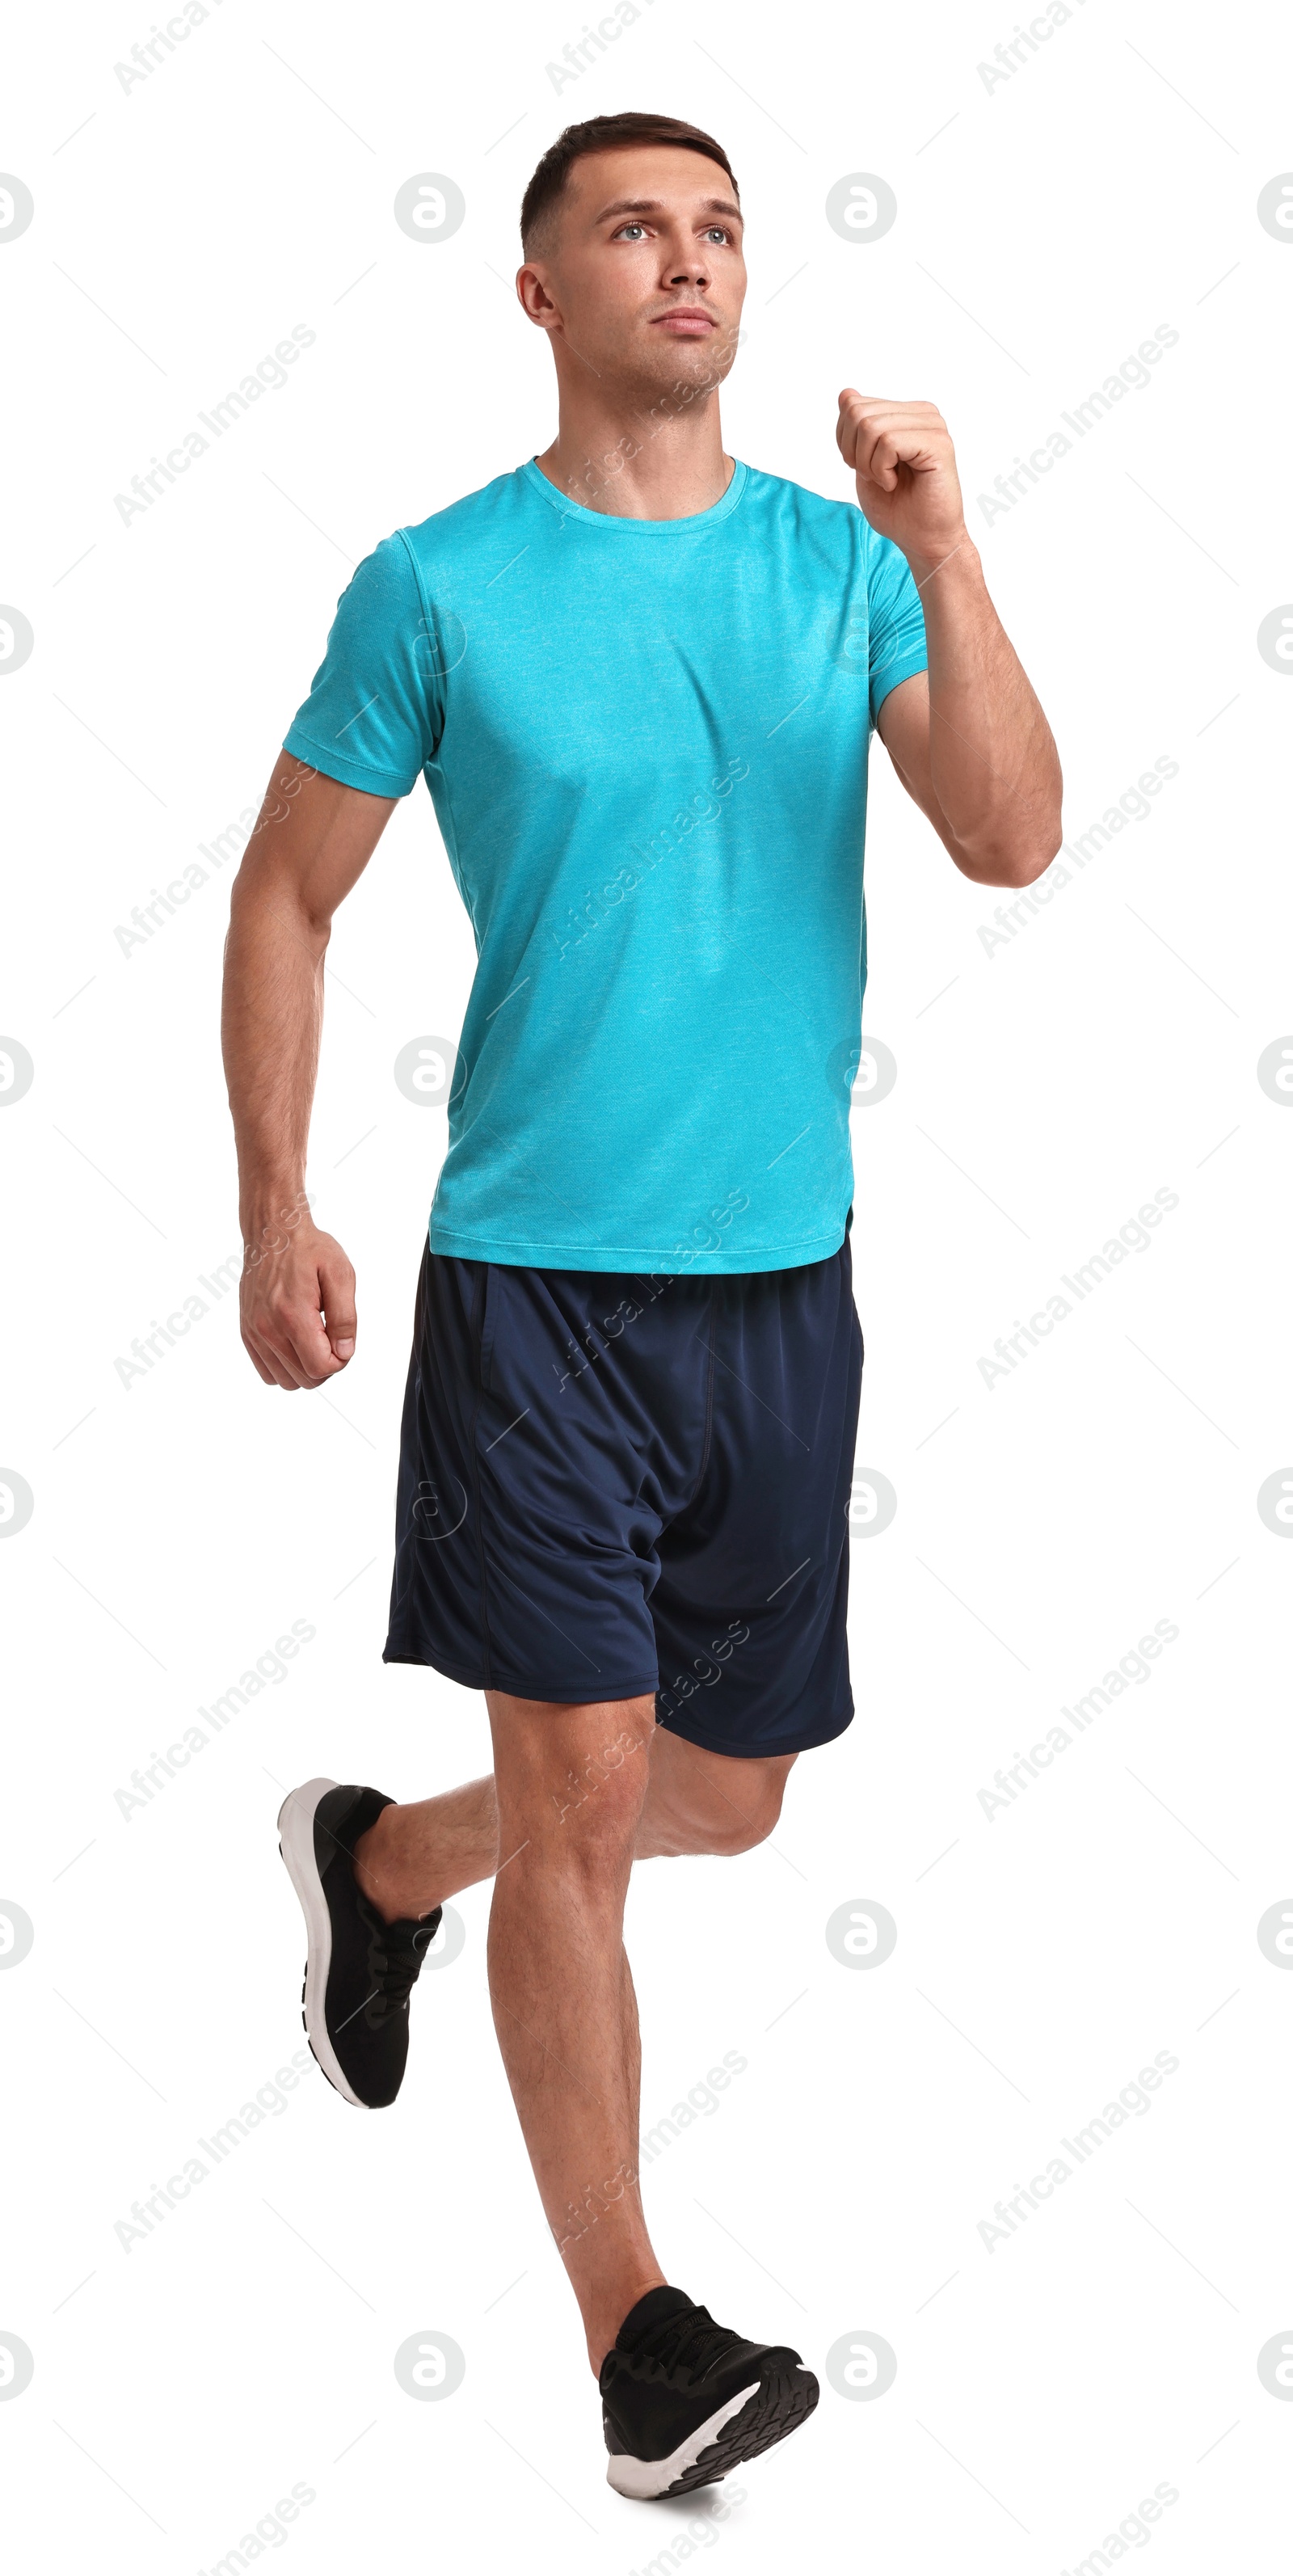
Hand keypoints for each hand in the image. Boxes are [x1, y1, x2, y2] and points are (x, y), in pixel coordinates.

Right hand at [240, 1216, 356, 1389]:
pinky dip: (286, 1367)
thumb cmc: (307, 1249)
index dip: (340, 1360)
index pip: (321, 1368)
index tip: (342, 1340)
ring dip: (306, 1368)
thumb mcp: (340, 1275)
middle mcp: (268, 1329)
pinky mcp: (247, 1333)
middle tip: (330, 1337)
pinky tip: (296, 1344)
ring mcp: (255, 1333)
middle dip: (325, 1365)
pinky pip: (267, 1373)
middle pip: (306, 1379)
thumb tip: (344, 1352)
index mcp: (293, 1315)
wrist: (273, 1233)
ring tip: (313, 1339)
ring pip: (286, 1381)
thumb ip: (345, 1318)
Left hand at [836, 391, 966, 571]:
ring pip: (870, 427)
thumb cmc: (897, 508)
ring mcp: (933, 425)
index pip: (852, 404)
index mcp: (906, 413)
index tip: (863, 467)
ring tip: (889, 481)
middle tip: (876, 477)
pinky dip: (881, 470)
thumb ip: (855, 429)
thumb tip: (846, 393)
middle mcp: (923, 413)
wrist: (923, 541)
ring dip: (869, 465)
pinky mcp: (938, 443)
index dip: (844, 441)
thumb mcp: (863, 463)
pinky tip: (896, 483)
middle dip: (854, 453)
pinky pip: (888, 442)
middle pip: (858, 412)